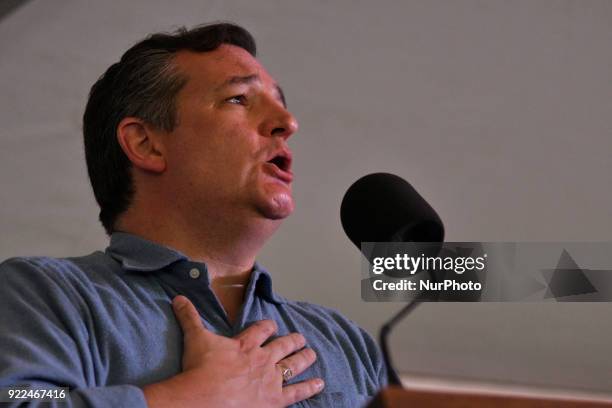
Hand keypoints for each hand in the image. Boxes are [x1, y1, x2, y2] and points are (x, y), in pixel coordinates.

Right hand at [143, 295, 323, 407]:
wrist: (205, 397)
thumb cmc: (200, 368)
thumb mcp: (195, 338)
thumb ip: (189, 317)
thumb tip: (179, 298)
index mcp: (246, 344)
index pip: (261, 329)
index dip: (268, 326)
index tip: (272, 325)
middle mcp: (263, 359)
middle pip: (283, 345)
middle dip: (292, 341)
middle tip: (300, 338)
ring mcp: (271, 380)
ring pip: (294, 365)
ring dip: (304, 358)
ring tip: (312, 354)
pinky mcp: (275, 400)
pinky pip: (297, 392)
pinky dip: (310, 387)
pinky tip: (320, 383)